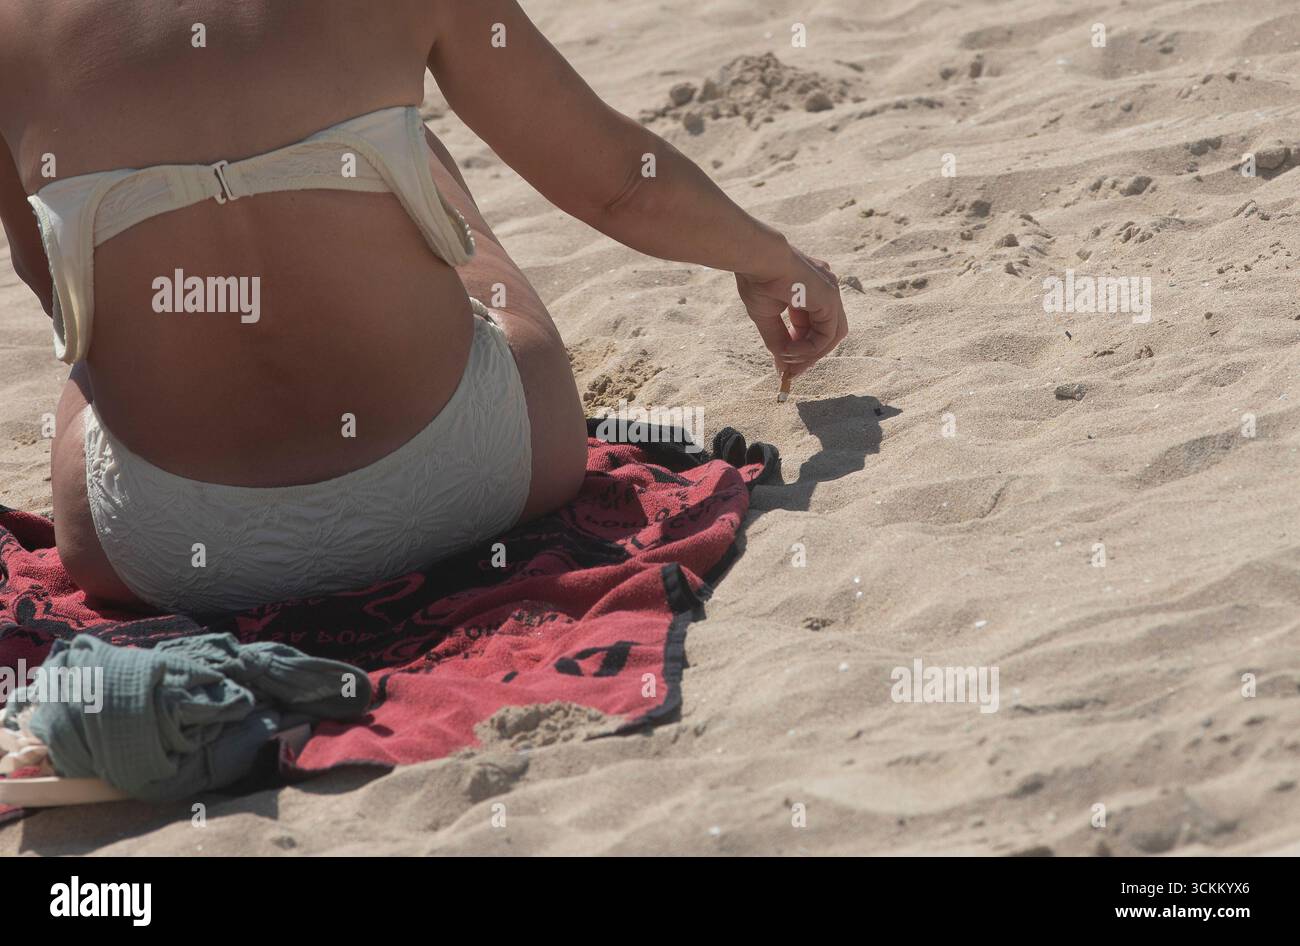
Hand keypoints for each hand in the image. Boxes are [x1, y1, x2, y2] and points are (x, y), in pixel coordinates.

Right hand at [735, 244, 847, 377]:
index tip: (783, 362)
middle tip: (789, 372)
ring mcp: (831, 293)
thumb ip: (777, 338)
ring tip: (788, 363)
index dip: (799, 345)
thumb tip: (783, 361)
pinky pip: (827, 335)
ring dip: (810, 354)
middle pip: (825, 331)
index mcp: (810, 289)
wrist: (758, 259)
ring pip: (831, 336)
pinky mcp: (831, 299)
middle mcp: (825, 290)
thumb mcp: (766, 315)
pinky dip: (810, 348)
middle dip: (808, 354)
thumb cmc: (757, 279)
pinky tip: (791, 350)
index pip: (813, 324)